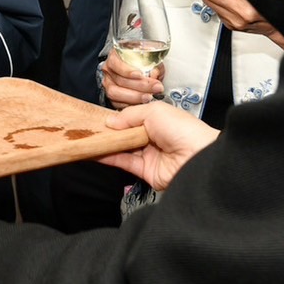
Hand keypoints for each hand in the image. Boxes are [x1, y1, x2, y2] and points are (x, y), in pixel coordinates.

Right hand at [97, 101, 219, 191]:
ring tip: (87, 139)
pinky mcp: (145, 171)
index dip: (116, 118)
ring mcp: (149, 155)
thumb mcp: (153, 111)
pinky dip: (108, 157)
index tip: (97, 117)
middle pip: (125, 134)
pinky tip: (95, 151)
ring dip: (106, 144)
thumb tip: (109, 122)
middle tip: (87, 128)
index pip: (132, 119)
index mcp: (157, 120)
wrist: (197, 155)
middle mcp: (152, 137)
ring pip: (122, 149)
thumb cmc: (180, 128)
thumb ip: (129, 116)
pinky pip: (124, 163)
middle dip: (108, 131)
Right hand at [102, 50, 163, 108]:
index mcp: (115, 57)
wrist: (143, 71)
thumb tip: (154, 73)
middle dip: (139, 86)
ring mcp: (109, 84)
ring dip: (135, 97)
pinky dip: (131, 104)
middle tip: (155, 87)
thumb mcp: (151, 59)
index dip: (127, 70)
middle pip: (119, 80)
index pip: (115, 63)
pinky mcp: (113, 98)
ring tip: (149, 96)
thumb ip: (153, 64)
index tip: (140, 75)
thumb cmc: (145, 62)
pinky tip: (143, 103)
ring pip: (116, 94)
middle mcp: (109, 71)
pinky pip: (118, 104)